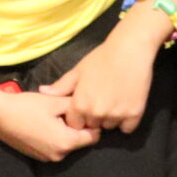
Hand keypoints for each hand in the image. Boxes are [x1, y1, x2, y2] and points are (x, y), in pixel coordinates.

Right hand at [0, 87, 101, 161]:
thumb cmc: (27, 107)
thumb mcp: (54, 102)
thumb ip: (75, 106)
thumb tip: (89, 108)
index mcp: (65, 142)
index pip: (93, 137)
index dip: (93, 122)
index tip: (86, 110)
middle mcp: (59, 155)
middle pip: (81, 141)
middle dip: (79, 127)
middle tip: (68, 110)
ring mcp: (48, 158)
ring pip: (68, 144)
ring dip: (67, 131)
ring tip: (55, 115)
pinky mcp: (38, 157)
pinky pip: (56, 147)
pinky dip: (56, 136)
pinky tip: (45, 123)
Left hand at [44, 19, 159, 133]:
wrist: (130, 49)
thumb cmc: (101, 57)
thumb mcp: (78, 70)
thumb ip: (61, 86)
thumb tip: (42, 92)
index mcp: (80, 104)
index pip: (75, 125)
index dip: (79, 117)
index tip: (85, 107)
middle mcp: (97, 113)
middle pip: (93, 126)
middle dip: (94, 118)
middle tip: (101, 100)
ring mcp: (116, 115)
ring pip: (110, 127)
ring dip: (110, 119)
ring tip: (113, 100)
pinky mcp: (134, 114)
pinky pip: (127, 128)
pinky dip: (126, 120)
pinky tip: (125, 104)